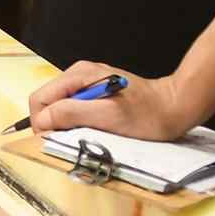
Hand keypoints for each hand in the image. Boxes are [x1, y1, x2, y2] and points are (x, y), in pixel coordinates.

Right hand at [26, 61, 203, 141]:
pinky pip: (74, 109)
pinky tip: (97, 127)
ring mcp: (87, 82)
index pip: (40, 99)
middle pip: (47, 102)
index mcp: (79, 75)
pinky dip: (79, 122)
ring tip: (91, 132)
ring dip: (68, 125)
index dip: (42, 123)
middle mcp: (79, 75)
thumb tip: (43, 120)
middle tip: (76, 139)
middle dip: (55, 124)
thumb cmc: (147, 114)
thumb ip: (72, 114)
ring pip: (59, 107)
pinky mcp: (95, 92)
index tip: (56, 140)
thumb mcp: (108, 117)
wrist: (174, 107)